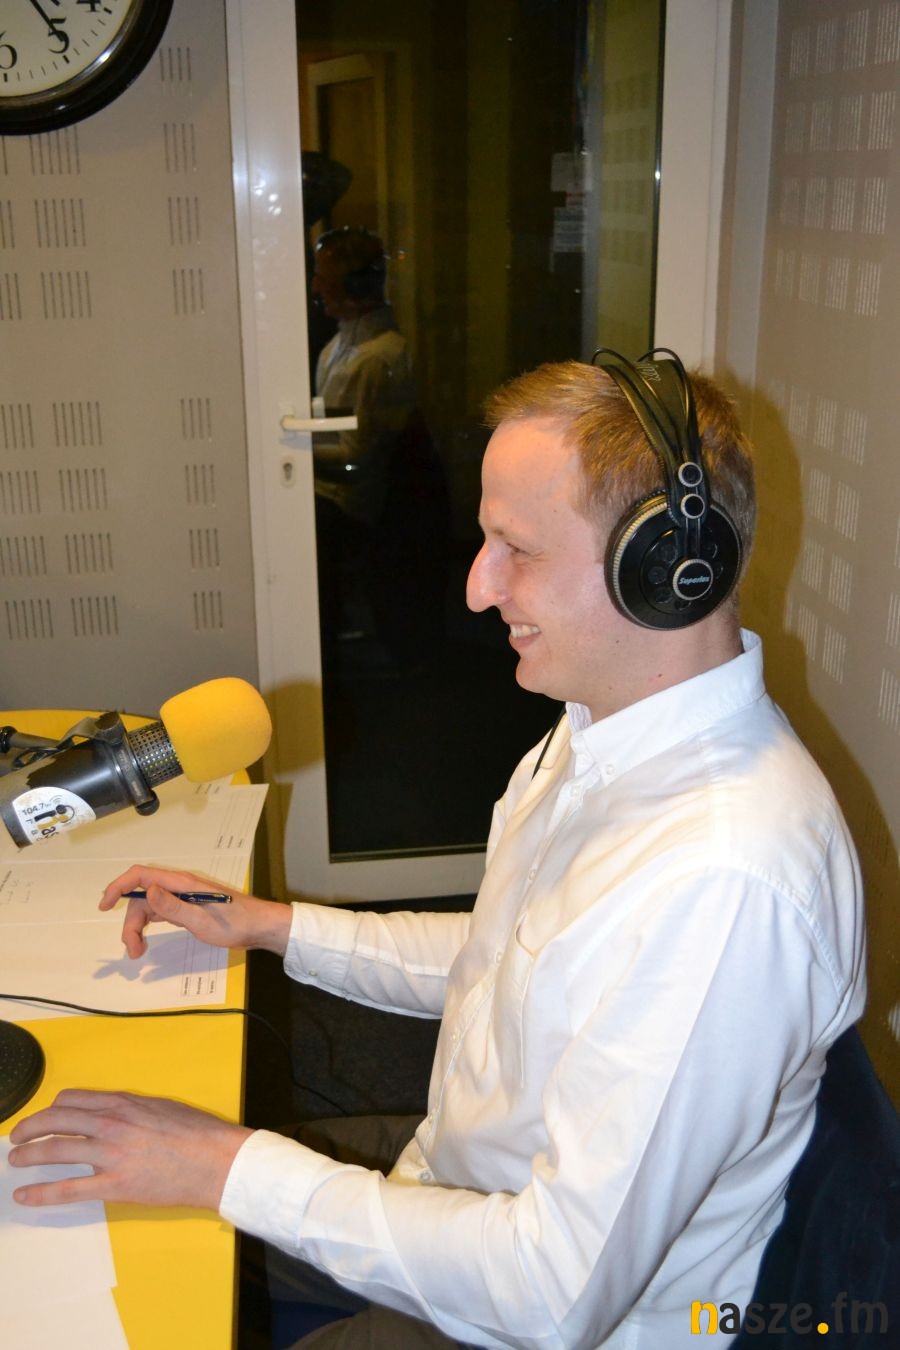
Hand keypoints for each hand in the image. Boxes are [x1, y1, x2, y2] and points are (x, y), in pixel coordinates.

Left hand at [8, 1089, 252, 1208]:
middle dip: (30, 1127)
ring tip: (15, 1160)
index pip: (73, 1099)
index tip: (46, 1117)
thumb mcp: (162, 1107)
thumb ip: (133, 1111)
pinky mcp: (114, 1184)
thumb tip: (117, 1118)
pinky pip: (68, 1189)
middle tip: (17, 1136)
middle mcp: (111, 1123)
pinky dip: (41, 1193)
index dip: (52, 1108)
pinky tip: (25, 1196)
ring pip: (56, 1150)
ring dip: (29, 1154)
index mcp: (124, 1103)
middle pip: (56, 1120)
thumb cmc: (197, 1133)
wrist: (215, 1160)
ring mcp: (110, 1154)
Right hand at [100, 865, 291, 958]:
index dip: (119, 886)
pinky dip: (149, 925)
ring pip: (149, 906)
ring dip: (138, 927)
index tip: (104, 906)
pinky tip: (146, 940)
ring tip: (138, 952)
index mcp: (181, 883)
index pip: (141, 875)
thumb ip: (174, 907)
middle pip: (142, 897)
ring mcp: (183, 896)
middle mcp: (179, 886)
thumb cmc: (234, 923)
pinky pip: (160, 912)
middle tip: (133, 950)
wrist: (259, 927)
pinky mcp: (187, 907)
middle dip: (131, 922)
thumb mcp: (202, 919)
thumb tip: (147, 891)